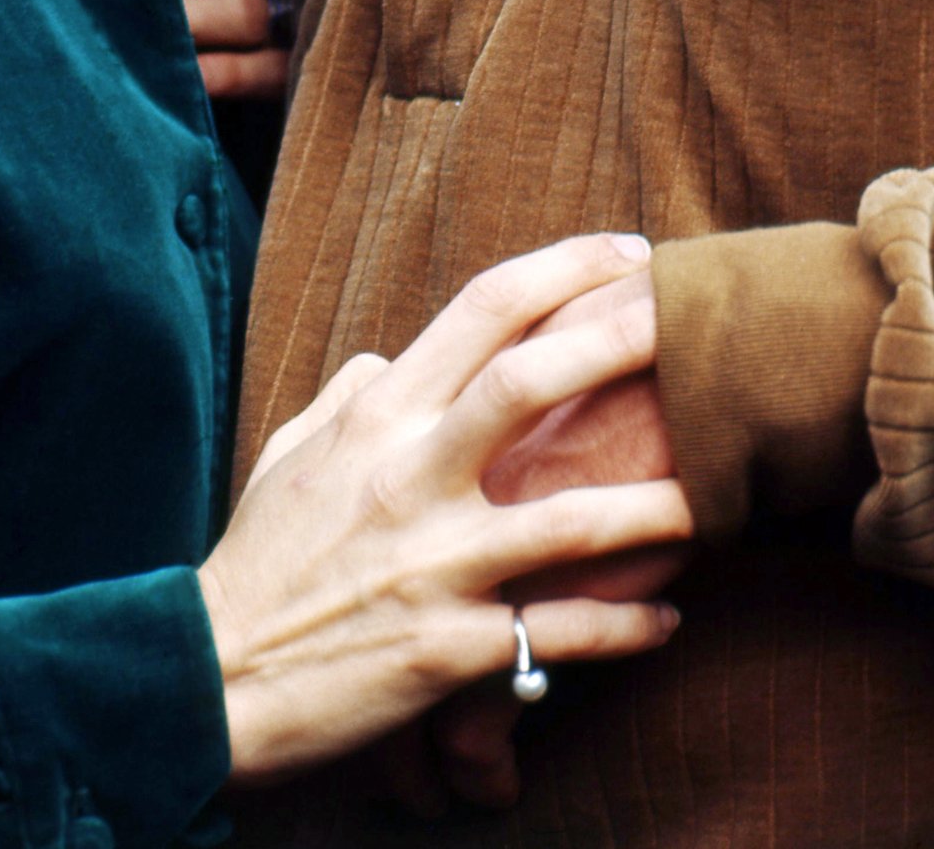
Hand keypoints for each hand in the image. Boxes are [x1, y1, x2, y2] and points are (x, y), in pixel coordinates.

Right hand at [197, 236, 690, 783]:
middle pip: (530, 383)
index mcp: (379, 416)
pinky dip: (622, 627)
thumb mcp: (293, 453)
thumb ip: (350, 394)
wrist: (214, 679)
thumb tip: (393, 356)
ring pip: (568, 520)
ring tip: (719, 498)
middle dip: (621, 341)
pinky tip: (666, 620)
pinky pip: (558, 635)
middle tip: (692, 320)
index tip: (624, 254)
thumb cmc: (259, 561)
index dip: (563, 269)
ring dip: (654, 507)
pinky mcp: (449, 650)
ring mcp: (434, 564)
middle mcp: (411, 475)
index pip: (481, 309)